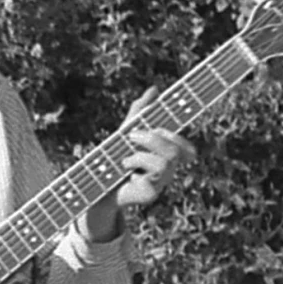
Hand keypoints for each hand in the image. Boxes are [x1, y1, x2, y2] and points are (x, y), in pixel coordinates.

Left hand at [84, 88, 195, 240]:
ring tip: (124, 159)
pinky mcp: (151, 194)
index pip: (183, 144)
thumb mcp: (125, 132)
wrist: (96, 186)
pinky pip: (151, 175)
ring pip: (166, 161)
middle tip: (131, 136)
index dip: (185, 138)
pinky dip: (135, 166)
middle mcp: (167, 169)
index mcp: (165, 153)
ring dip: (141, 154)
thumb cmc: (114, 158)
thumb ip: (140, 112)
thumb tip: (154, 89)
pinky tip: (125, 171)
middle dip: (154, 138)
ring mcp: (161, 183)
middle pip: (174, 149)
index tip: (186, 124)